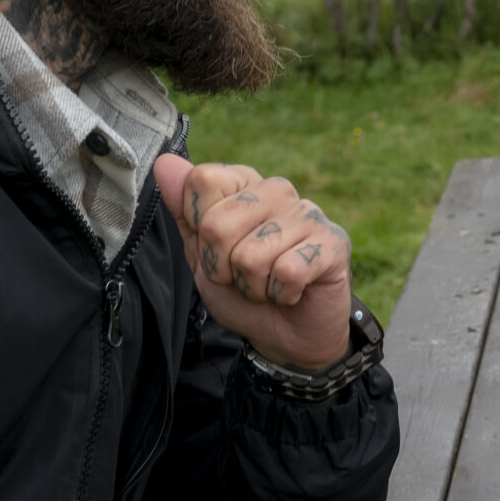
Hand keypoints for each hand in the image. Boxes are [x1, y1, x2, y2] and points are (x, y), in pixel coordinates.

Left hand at [151, 154, 353, 370]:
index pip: (203, 181)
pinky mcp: (334, 242)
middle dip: (222, 268)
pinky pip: (287, 271)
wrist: (287, 337)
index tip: (217, 250)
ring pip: (251, 255)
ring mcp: (308, 213)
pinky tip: (293, 291)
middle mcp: (277, 191)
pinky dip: (281, 294)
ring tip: (269, 285)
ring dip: (254, 287)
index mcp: (244, 185)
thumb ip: (184, 211)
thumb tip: (165, 163)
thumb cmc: (243, 293)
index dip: (200, 230)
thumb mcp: (202, 257)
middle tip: (244, 276)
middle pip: (218, 224)